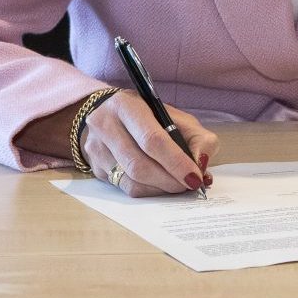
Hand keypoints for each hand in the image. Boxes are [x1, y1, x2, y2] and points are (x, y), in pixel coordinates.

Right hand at [79, 95, 216, 197]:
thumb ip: (198, 138)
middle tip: (189, 185)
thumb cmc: (150, 117)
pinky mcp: (96, 169)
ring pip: (131, 181)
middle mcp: (105, 126)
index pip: (152, 139)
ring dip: (160, 188)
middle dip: (169, 180)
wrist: (109, 115)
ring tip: (178, 185)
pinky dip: (149, 191)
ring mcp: (97, 149)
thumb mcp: (178, 117)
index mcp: (127, 106)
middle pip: (139, 164)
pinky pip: (125, 188)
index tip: (195, 177)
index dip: (176, 162)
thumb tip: (201, 165)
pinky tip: (161, 185)